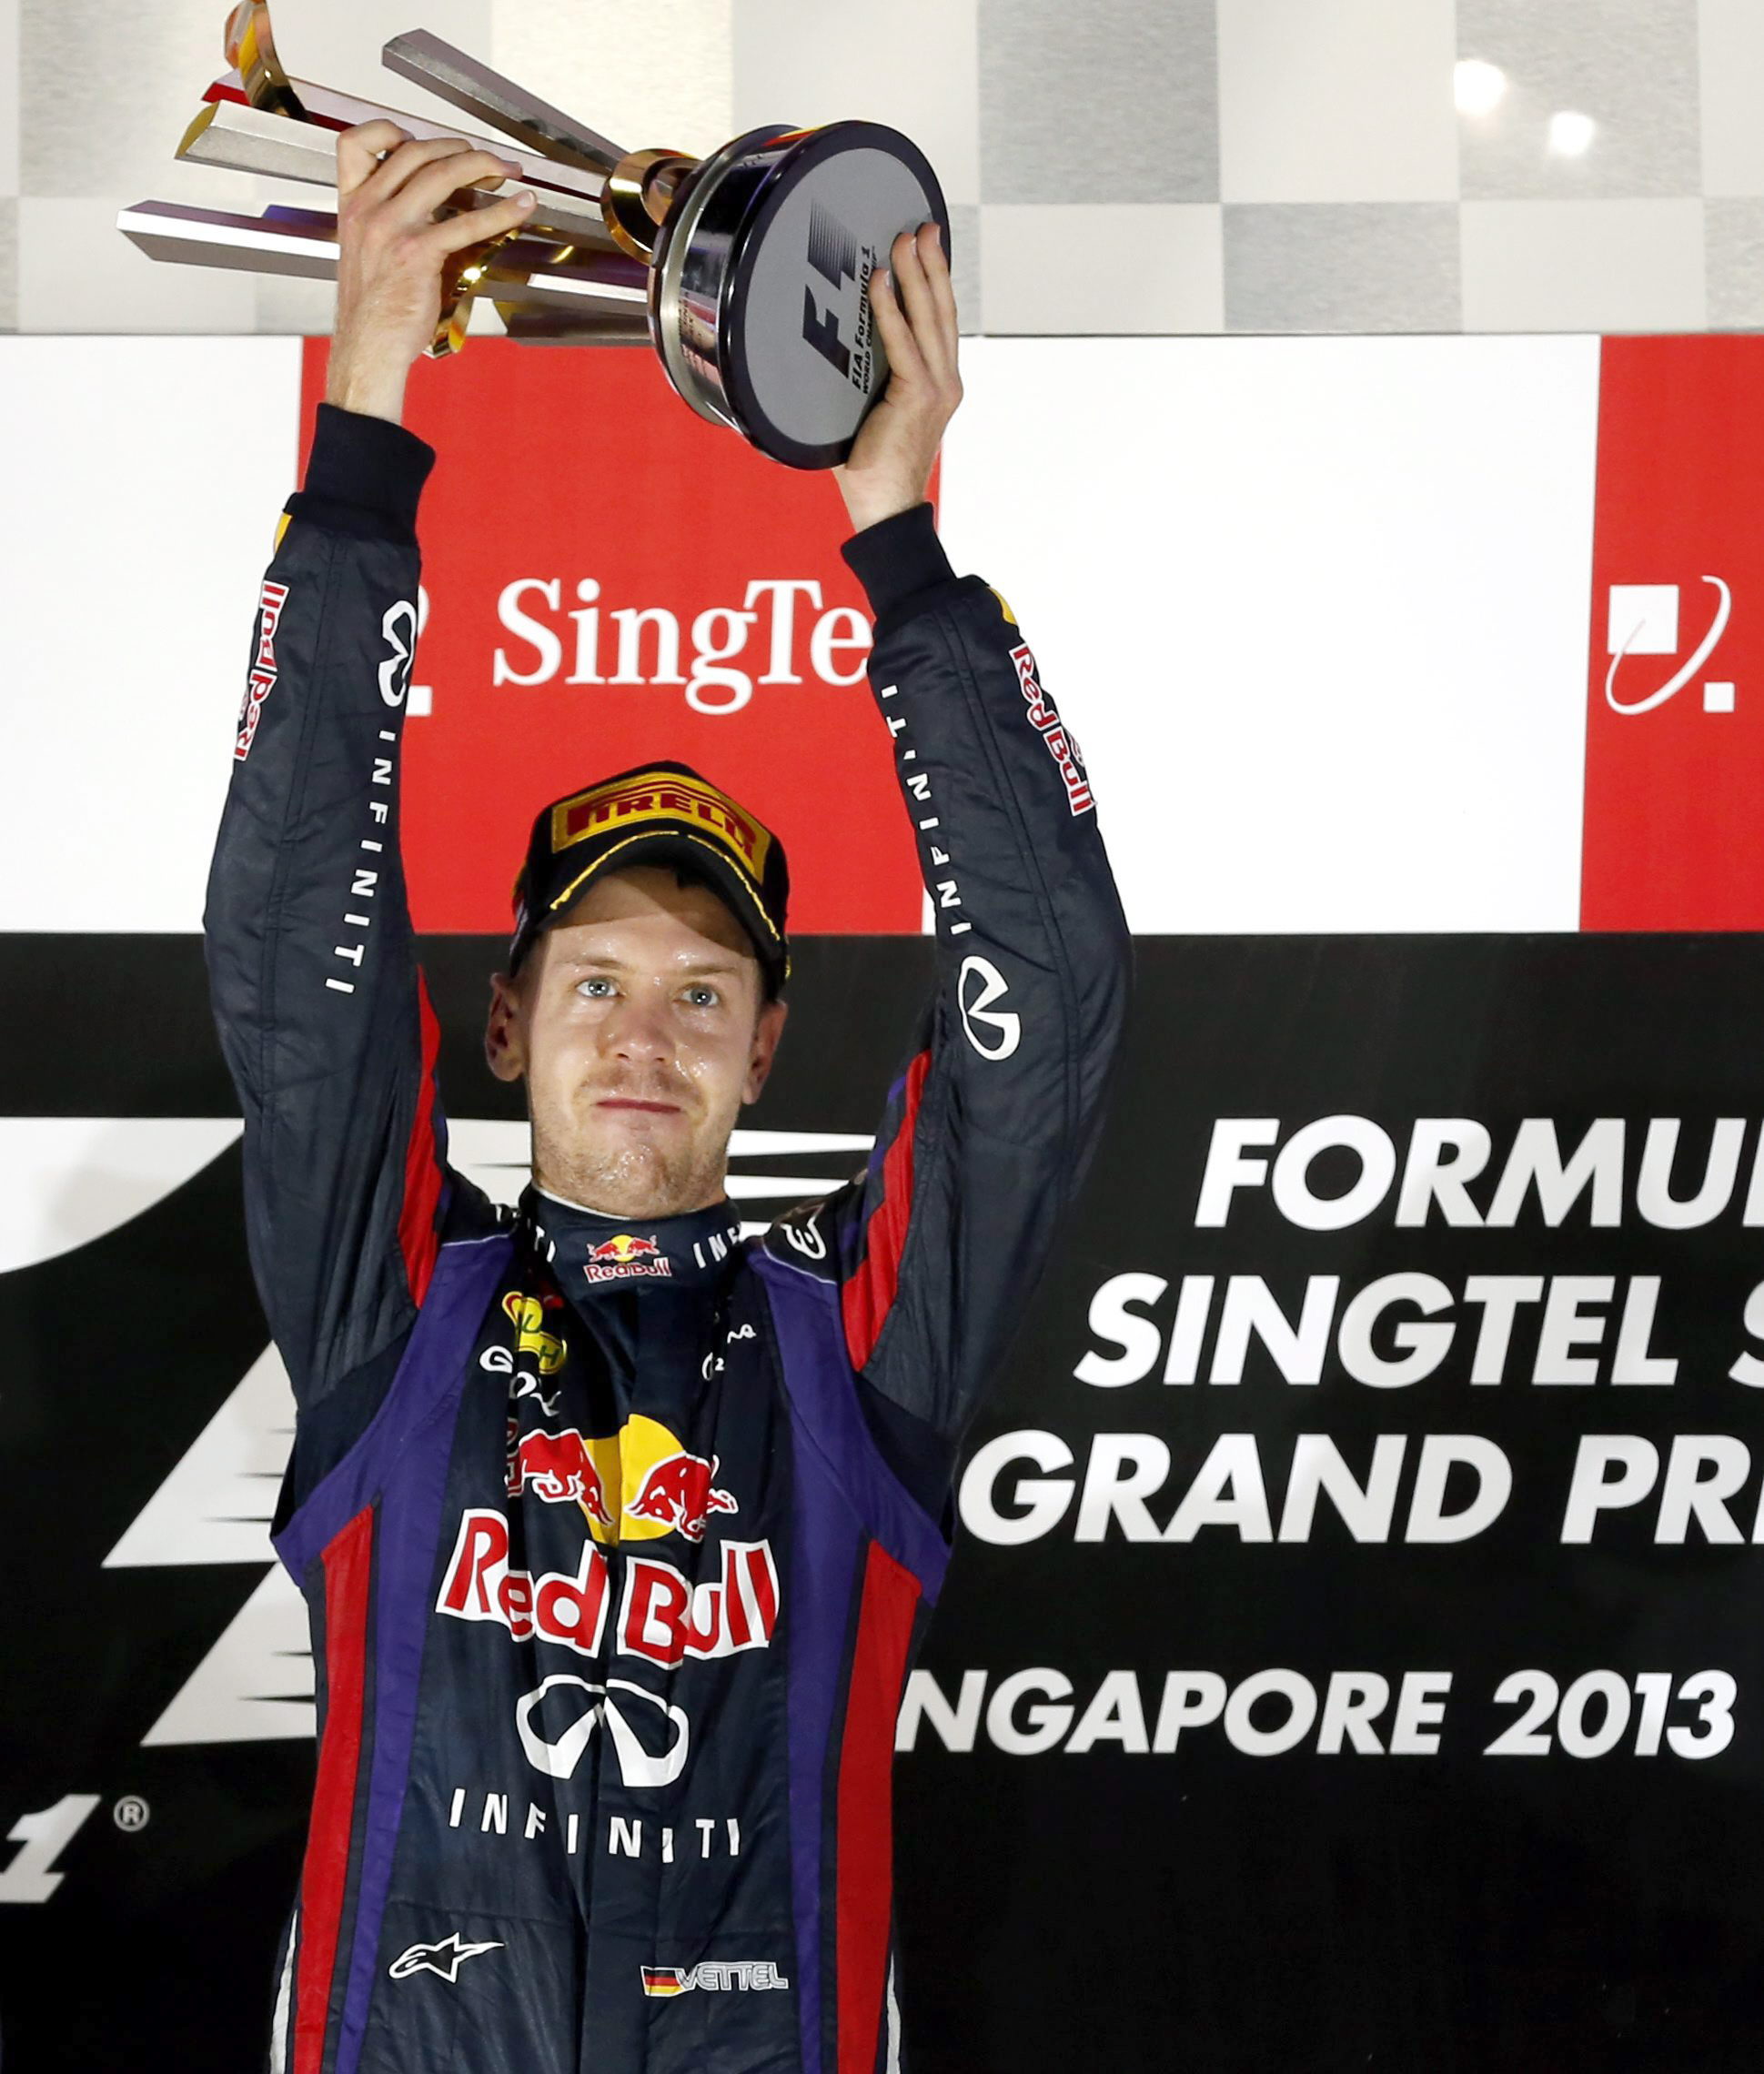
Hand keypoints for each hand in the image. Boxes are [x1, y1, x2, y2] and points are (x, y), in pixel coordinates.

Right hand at [325, 120, 536, 423]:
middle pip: (414, 151)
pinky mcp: (418, 253)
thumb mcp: (366, 254)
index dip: (388, 129)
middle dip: (459, 148)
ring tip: (508, 172)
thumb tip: (434, 210)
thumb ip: (388, 223)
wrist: (367, 348)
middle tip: (487, 158)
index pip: (355, 142)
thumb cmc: (372, 310)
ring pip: (441, 174)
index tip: (420, 138)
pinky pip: (466, 222)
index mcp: (352, 205)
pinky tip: (519, 209)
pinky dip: (501, 212)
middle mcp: (368, 209)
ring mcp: (391, 228)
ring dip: (483, 166)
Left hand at [832, 221, 961, 531]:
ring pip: (928, 318)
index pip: (938, 321)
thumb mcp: (867, 411)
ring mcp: (936, 388)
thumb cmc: (870, 467)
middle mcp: (945, 381)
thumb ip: (861, 378)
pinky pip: (903, 344)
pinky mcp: (918, 397)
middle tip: (921, 225)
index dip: (934, 281)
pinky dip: (891, 310)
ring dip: (916, 274)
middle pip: (941, 309)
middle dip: (932, 263)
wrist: (885, 508)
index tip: (926, 245)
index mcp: (938, 383)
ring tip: (903, 239)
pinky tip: (880, 282)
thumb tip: (823, 347)